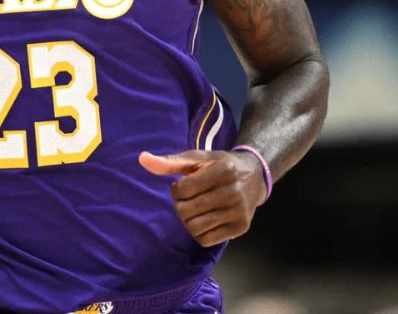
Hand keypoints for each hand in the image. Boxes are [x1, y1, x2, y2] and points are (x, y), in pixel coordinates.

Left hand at [139, 149, 266, 246]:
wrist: (255, 177)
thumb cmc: (220, 166)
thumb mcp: (198, 158)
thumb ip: (169, 162)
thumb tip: (142, 159)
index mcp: (222, 170)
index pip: (181, 190)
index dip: (177, 189)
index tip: (186, 186)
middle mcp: (233, 191)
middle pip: (185, 211)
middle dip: (181, 206)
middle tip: (191, 199)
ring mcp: (238, 211)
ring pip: (194, 228)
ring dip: (189, 220)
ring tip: (197, 210)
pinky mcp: (241, 227)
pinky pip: (206, 240)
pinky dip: (200, 232)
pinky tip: (207, 219)